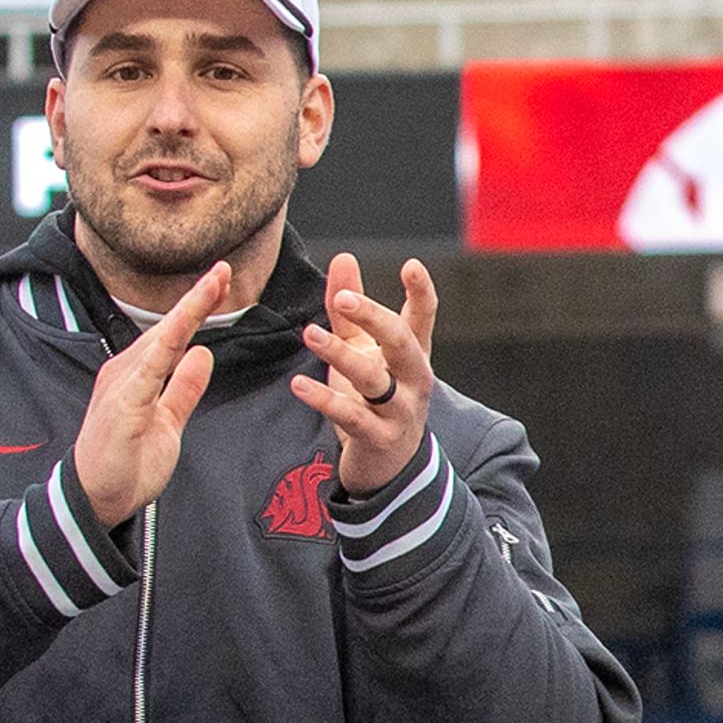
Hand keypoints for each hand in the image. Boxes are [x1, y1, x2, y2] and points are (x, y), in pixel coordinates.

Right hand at [73, 265, 225, 526]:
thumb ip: (184, 389)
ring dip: (186, 312)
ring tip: (212, 284)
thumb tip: (203, 355)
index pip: (173, 334)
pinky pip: (148, 373)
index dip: (196, 307)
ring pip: (160, 340)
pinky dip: (164, 350)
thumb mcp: (169, 421)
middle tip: (224, 268)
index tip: (221, 281)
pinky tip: (181, 332)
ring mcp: (123, 386)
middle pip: (168, 328)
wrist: (98, 497)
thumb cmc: (128, 460)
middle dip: (196, 298)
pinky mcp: (123, 406)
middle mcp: (128, 371)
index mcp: (139, 374)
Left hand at [294, 254, 437, 497]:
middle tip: (346, 299)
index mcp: (412, 354)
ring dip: (341, 355)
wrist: (390, 465)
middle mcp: (413, 379)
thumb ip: (349, 308)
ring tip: (310, 334)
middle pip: (402, 342)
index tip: (412, 266)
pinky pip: (351, 416)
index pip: (423, 318)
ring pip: (374, 379)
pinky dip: (324, 400)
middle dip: (375, 318)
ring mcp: (399, 409)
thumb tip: (343, 257)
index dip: (421, 292)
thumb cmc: (374, 398)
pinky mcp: (378, 436)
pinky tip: (299, 385)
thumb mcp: (363, 350)